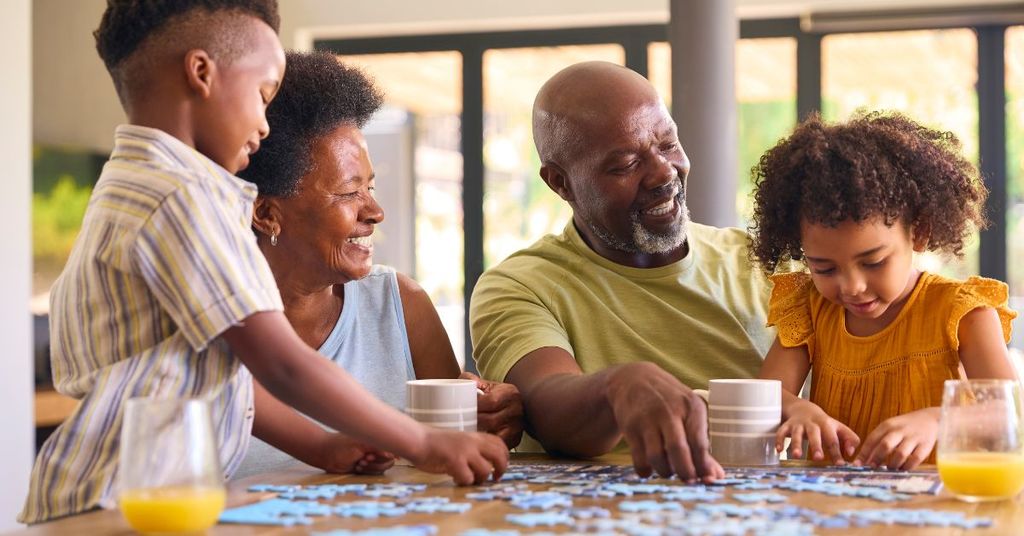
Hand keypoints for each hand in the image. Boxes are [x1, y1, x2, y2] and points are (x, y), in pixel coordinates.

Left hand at [314, 433, 395, 474]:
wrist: (325, 455)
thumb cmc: (341, 445)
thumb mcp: (361, 444)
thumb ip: (378, 448)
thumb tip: (394, 455)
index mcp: (375, 438)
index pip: (392, 447)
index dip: (386, 454)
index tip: (374, 454)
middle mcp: (375, 447)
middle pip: (389, 460)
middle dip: (376, 461)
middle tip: (364, 458)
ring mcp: (371, 458)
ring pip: (382, 468)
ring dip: (371, 467)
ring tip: (359, 462)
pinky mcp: (366, 468)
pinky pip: (374, 473)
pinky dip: (366, 471)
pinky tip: (356, 467)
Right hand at [407, 427, 508, 484]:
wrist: (418, 440)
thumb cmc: (436, 443)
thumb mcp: (460, 441)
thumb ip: (473, 448)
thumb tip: (488, 463)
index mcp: (475, 436)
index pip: (500, 443)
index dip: (505, 456)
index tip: (500, 467)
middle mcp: (473, 442)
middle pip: (499, 455)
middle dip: (501, 469)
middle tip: (495, 478)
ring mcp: (465, 451)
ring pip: (485, 470)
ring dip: (479, 479)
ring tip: (468, 478)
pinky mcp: (455, 461)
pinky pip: (468, 478)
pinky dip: (464, 482)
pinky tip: (455, 478)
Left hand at [460, 371, 524, 448]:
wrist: (507, 406)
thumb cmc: (492, 395)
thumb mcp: (484, 384)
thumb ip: (471, 379)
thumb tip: (463, 382)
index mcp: (510, 393)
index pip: (491, 401)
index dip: (475, 406)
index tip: (461, 409)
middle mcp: (517, 410)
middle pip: (491, 420)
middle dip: (473, 422)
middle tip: (458, 423)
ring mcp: (517, 426)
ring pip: (494, 434)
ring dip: (478, 435)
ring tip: (464, 433)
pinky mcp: (515, 439)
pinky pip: (498, 444)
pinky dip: (486, 443)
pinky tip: (475, 441)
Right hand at [605, 362, 723, 481]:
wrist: (632, 379)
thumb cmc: (669, 401)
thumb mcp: (688, 412)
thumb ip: (701, 444)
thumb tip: (716, 477)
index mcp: (691, 407)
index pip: (699, 443)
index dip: (704, 466)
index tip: (706, 480)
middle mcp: (669, 411)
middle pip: (678, 449)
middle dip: (685, 472)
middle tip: (688, 480)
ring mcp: (647, 418)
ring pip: (656, 456)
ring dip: (665, 472)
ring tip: (668, 471)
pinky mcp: (630, 426)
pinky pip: (638, 458)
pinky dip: (645, 470)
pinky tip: (649, 468)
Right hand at [778, 399, 858, 463]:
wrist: (803, 408)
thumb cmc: (824, 424)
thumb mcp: (838, 428)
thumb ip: (849, 439)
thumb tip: (852, 452)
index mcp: (826, 425)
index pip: (832, 439)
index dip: (837, 452)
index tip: (840, 464)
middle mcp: (812, 424)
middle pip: (814, 434)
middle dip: (816, 446)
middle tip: (819, 458)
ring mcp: (798, 425)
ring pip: (796, 434)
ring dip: (796, 444)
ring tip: (796, 456)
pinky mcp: (787, 426)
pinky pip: (781, 432)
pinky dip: (779, 440)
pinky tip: (778, 450)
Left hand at [854, 408, 939, 469]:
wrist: (930, 419)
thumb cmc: (905, 427)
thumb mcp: (890, 428)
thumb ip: (878, 441)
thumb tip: (865, 460)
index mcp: (887, 425)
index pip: (872, 439)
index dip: (864, 453)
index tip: (857, 464)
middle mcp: (899, 430)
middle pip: (885, 446)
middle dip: (876, 459)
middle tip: (872, 469)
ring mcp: (913, 438)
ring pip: (900, 454)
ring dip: (892, 465)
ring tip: (888, 470)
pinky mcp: (925, 445)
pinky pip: (915, 459)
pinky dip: (907, 467)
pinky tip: (903, 469)